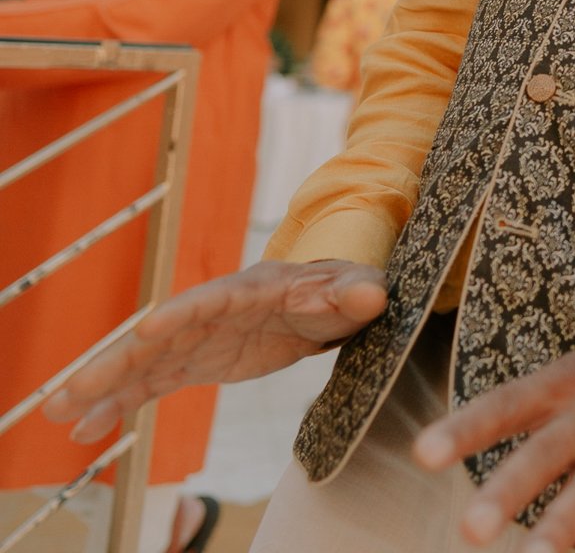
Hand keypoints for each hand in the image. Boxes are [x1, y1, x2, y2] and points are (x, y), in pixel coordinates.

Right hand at [44, 259, 386, 441]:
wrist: (326, 300)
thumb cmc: (340, 289)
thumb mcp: (353, 289)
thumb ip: (357, 292)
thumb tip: (371, 296)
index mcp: (250, 290)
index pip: (212, 301)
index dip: (182, 313)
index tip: (149, 327)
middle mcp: (212, 313)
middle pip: (159, 336)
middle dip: (117, 361)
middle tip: (73, 389)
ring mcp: (198, 339)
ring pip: (144, 362)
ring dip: (103, 386)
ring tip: (60, 413)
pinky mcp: (195, 362)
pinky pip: (152, 384)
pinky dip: (120, 404)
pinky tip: (85, 430)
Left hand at [413, 329, 574, 552]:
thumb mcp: (564, 376)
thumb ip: (515, 412)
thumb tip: (438, 448)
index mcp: (558, 387)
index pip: (505, 405)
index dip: (465, 429)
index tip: (423, 453)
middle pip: (545, 454)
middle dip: (509, 492)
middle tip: (471, 530)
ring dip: (560, 528)